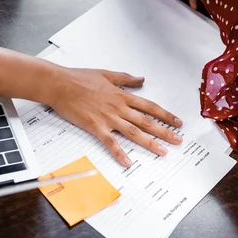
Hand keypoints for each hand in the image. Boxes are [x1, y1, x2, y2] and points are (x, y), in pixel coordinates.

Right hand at [49, 68, 182, 166]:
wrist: (58, 84)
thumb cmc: (79, 78)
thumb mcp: (106, 74)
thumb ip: (126, 79)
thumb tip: (142, 79)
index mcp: (122, 96)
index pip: (150, 106)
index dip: (166, 115)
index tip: (178, 122)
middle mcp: (119, 108)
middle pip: (147, 121)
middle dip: (165, 131)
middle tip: (179, 140)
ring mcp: (108, 118)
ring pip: (134, 132)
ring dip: (150, 143)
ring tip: (163, 152)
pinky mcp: (95, 127)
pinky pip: (110, 142)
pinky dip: (119, 153)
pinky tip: (128, 163)